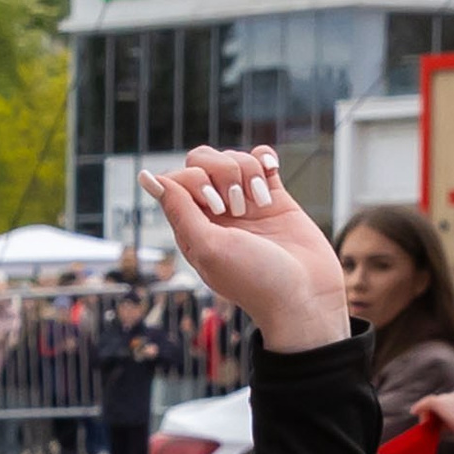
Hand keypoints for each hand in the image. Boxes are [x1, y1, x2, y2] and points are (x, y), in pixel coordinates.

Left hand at [141, 145, 348, 351]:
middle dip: (221, 172)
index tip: (217, 209)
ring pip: (233, 158)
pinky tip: (270, 174)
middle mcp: (215, 214)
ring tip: (260, 204)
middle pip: (202, 161)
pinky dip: (264, 159)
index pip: (178, 179)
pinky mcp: (273, 197)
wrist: (305, 295)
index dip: (196, 182)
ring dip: (247, 171)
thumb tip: (148, 177)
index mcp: (192, 228)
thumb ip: (178, 210)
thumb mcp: (208, 248)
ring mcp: (244, 203)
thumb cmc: (254, 280)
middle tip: (236, 207)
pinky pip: (261, 159)